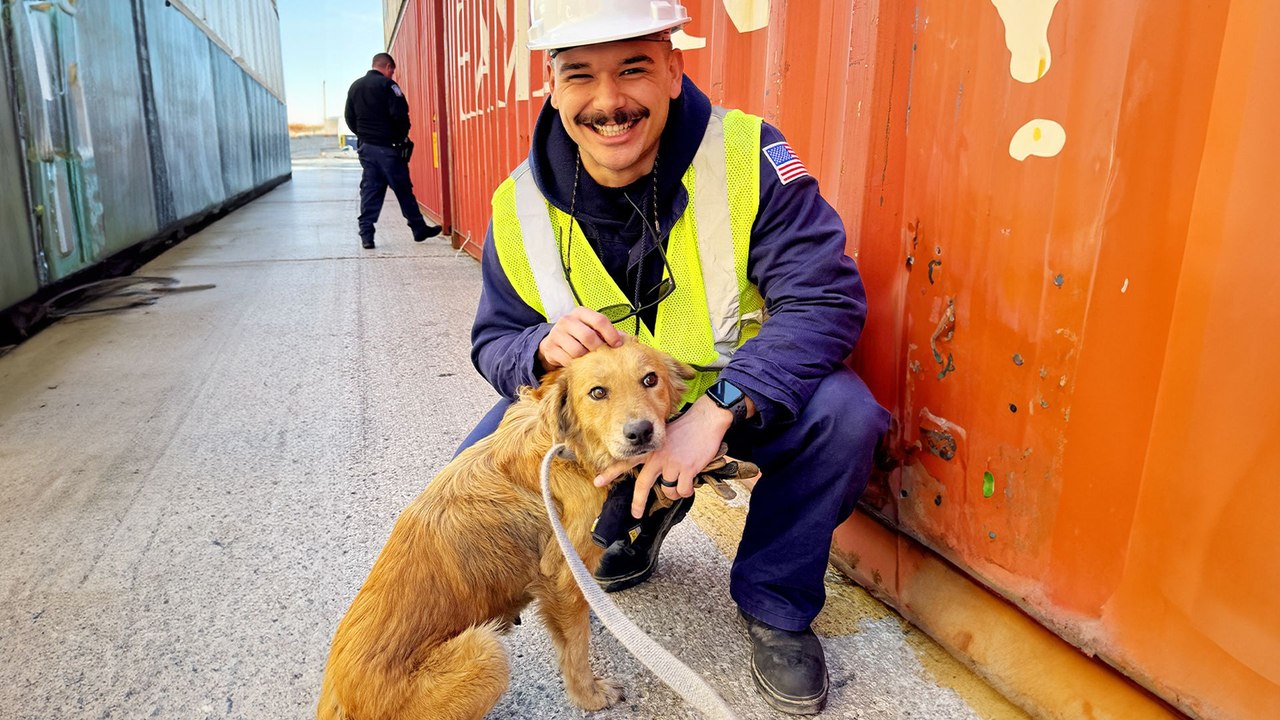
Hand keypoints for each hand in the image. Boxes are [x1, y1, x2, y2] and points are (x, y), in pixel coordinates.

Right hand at [537, 307, 624, 370]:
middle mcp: (567, 320)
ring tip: (589, 359)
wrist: (552, 342)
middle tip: (601, 355)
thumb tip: (627, 341)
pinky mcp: (550, 348)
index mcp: (581, 313)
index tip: (617, 345)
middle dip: (598, 348)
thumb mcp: (591, 328)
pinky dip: (575, 364)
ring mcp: (557, 334)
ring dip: (586, 358)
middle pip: (588, 336)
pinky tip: (578, 363)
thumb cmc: (577, 335)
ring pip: (577, 350)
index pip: (600, 320)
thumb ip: (607, 332)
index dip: (611, 334)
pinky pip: (567, 360)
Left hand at [595, 396, 734, 517]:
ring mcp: (672, 463)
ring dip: (674, 492)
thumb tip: (656, 471)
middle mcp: (657, 457)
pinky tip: (690, 482)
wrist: (706, 419)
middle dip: (638, 503)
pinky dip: (686, 491)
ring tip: (681, 482)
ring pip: (668, 491)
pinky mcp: (687, 468)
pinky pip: (683, 491)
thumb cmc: (687, 428)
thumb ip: (656, 451)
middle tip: (635, 514)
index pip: (626, 462)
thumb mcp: (664, 436)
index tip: (597, 482)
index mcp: (650, 449)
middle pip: (642, 485)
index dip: (611, 473)